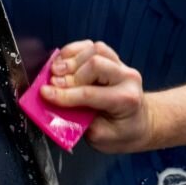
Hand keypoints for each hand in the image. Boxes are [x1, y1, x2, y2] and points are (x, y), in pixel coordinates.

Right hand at [40, 40, 154, 152]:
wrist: (140, 124)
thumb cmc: (122, 133)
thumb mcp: (101, 138)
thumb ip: (79, 123)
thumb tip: (55, 107)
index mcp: (126, 100)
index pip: (90, 94)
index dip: (64, 94)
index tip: (45, 94)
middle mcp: (127, 78)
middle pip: (95, 63)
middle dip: (69, 74)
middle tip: (51, 84)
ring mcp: (121, 65)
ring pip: (94, 50)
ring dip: (71, 60)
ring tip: (55, 71)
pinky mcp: (113, 59)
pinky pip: (92, 46)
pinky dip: (74, 51)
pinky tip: (63, 61)